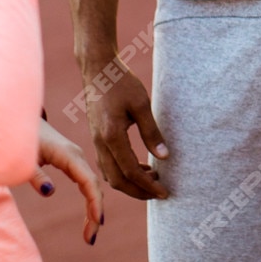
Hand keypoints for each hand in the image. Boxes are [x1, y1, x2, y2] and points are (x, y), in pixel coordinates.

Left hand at [32, 119, 104, 243]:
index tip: (97, 223)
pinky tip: (89, 216)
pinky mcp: (72, 162)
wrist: (20, 120)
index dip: (95, 203)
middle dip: (95, 213)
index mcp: (69, 156)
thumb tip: (49, 192)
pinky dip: (89, 200)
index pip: (89, 182)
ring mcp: (76, 159)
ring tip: (89, 234)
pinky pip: (86, 183)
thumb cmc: (21, 138)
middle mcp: (77, 157)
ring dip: (93, 209)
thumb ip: (35, 174)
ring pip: (92, 186)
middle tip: (90, 239)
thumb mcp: (26, 158)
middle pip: (94, 187)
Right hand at [82, 59, 169, 200]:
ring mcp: (96, 141)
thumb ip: (152, 132)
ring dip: (130, 184)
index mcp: (111, 136)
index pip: (130, 171)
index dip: (148, 186)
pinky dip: (123, 173)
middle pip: (117, 180)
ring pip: (110, 175)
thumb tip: (164, 157)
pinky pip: (107, 164)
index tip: (164, 192)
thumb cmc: (121, 82)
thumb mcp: (141, 104)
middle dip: (138, 192)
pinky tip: (140, 166)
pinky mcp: (96, 138)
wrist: (98, 68)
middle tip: (160, 193)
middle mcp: (100, 143)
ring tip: (153, 179)